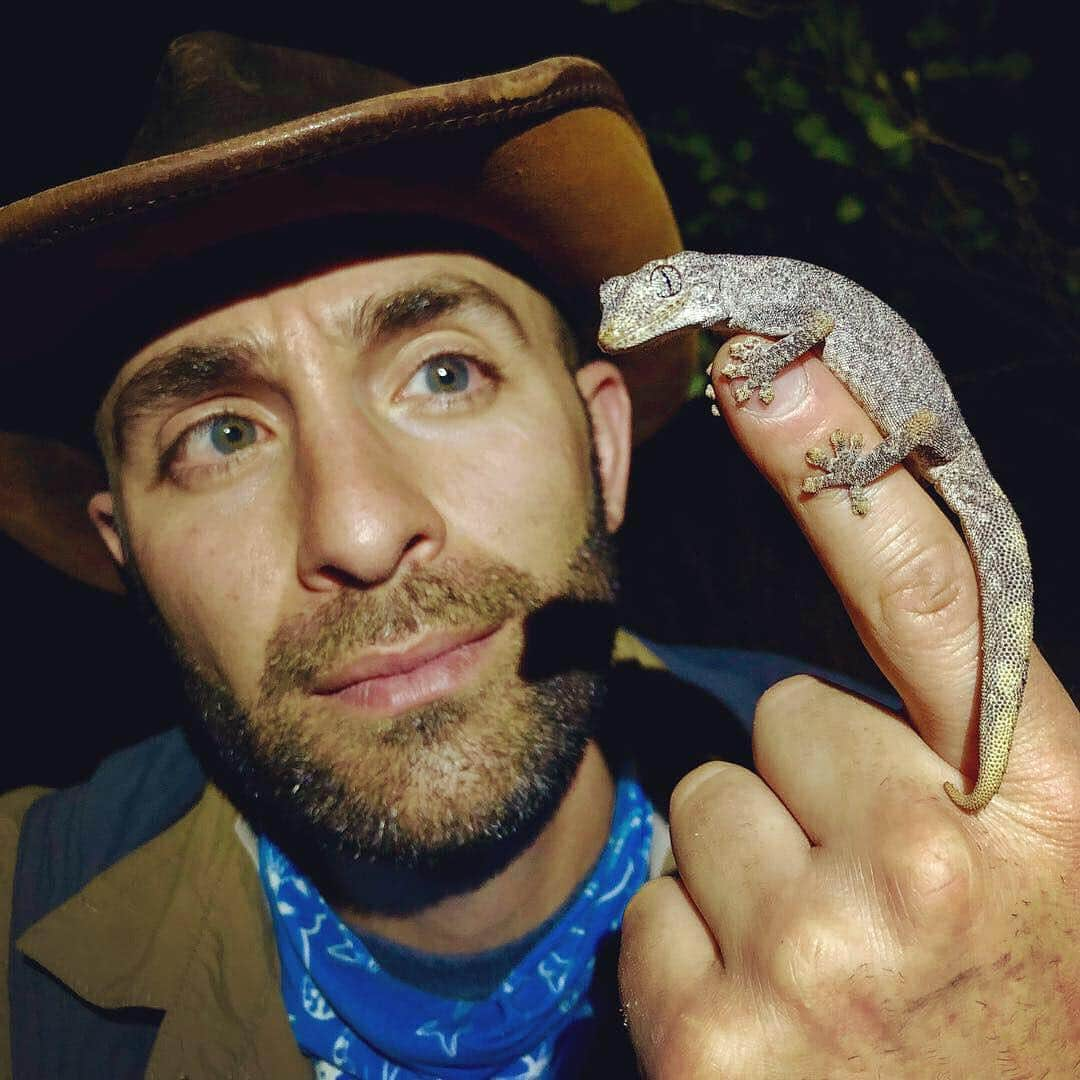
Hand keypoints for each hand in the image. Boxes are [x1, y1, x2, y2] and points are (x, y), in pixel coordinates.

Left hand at [619, 339, 1079, 1076]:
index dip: (847, 460)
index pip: (928, 589)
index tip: (770, 363)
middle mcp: (931, 865)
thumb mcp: (1044, 868)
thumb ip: (952, 748)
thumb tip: (824, 670)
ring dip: (751, 875)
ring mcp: (816, 956)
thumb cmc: (1030, 1018)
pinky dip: (693, 955)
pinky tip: (776, 1026)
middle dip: (809, 786)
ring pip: (706, 811)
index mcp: (1042, 805)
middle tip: (874, 895)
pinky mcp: (714, 1037)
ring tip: (831, 969)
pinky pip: (653, 910)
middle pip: (781, 711)